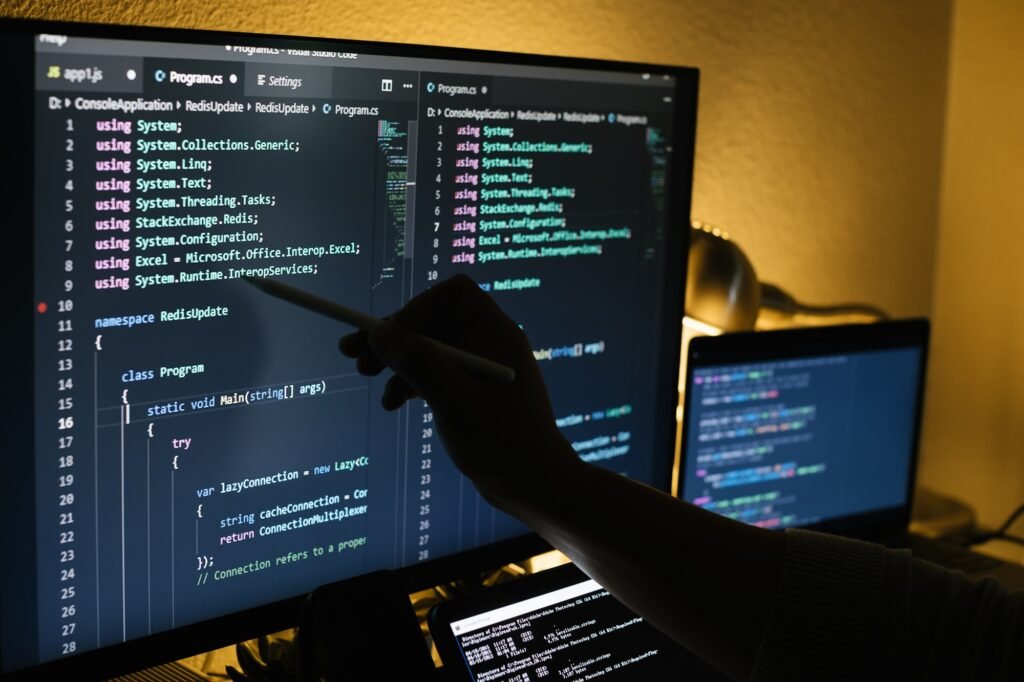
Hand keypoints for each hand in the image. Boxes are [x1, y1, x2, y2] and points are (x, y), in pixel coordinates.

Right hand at [339, 275, 577, 503]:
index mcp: (496, 334)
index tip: (389, 334)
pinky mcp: (470, 391)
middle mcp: (488, 344)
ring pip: (428, 348)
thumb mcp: (454, 401)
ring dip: (396, 362)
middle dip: (395, 337)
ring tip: (369, 380)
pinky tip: (392, 405)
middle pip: (433, 321)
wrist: (533, 487)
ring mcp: (478, 368)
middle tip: (352, 353)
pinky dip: (410, 384)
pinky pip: (433, 373)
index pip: (453, 295)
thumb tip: (379, 332)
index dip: (417, 307)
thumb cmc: (503, 443)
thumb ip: (419, 364)